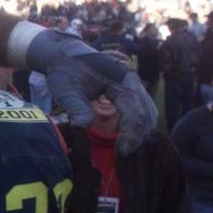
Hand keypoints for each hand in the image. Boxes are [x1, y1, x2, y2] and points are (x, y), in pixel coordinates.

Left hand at [26, 29, 156, 155]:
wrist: (65, 56)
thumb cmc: (64, 72)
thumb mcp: (64, 89)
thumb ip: (75, 106)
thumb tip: (83, 126)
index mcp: (121, 78)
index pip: (135, 111)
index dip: (131, 134)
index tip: (121, 153)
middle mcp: (132, 80)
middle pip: (147, 113)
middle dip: (138, 136)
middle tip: (123, 156)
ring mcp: (132, 85)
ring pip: (148, 113)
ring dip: (140, 132)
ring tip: (124, 150)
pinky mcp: (129, 91)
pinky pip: (141, 110)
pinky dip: (137, 126)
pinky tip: (126, 139)